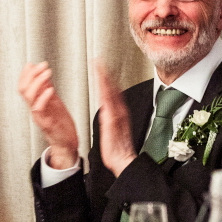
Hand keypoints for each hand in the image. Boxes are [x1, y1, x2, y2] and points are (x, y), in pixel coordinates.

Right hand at [17, 62, 79, 168]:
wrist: (66, 144)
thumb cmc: (60, 124)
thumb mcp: (54, 102)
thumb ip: (47, 89)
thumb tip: (43, 74)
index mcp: (36, 103)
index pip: (23, 86)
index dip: (25, 74)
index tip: (32, 64)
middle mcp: (34, 109)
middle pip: (23, 89)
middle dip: (31, 74)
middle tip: (42, 65)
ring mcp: (39, 116)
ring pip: (29, 97)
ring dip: (37, 82)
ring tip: (47, 73)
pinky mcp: (46, 123)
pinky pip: (40, 109)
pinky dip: (44, 97)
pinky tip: (51, 89)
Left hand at [94, 60, 135, 176]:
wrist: (123, 161)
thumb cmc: (118, 149)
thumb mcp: (114, 131)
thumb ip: (111, 119)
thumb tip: (108, 112)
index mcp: (118, 113)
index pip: (112, 92)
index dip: (106, 78)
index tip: (101, 67)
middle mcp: (119, 111)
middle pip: (112, 88)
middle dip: (105, 73)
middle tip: (99, 60)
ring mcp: (116, 115)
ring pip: (110, 92)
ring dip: (104, 78)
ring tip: (99, 66)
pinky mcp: (112, 120)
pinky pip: (108, 102)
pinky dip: (105, 92)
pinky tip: (101, 84)